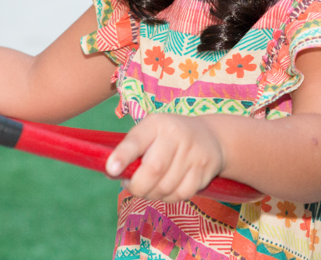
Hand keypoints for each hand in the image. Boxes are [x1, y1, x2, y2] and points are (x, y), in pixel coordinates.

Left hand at [105, 113, 224, 203]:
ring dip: (151, 194)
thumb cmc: (168, 137)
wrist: (210, 136)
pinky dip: (168, 197)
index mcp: (156, 123)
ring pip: (165, 187)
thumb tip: (110, 173)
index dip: (122, 156)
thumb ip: (130, 150)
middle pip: (153, 170)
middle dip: (137, 186)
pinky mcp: (204, 170)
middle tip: (131, 186)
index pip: (136, 140)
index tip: (111, 169)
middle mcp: (176, 135)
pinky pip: (180, 195)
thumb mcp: (149, 132)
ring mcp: (193, 153)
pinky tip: (166, 188)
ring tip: (149, 186)